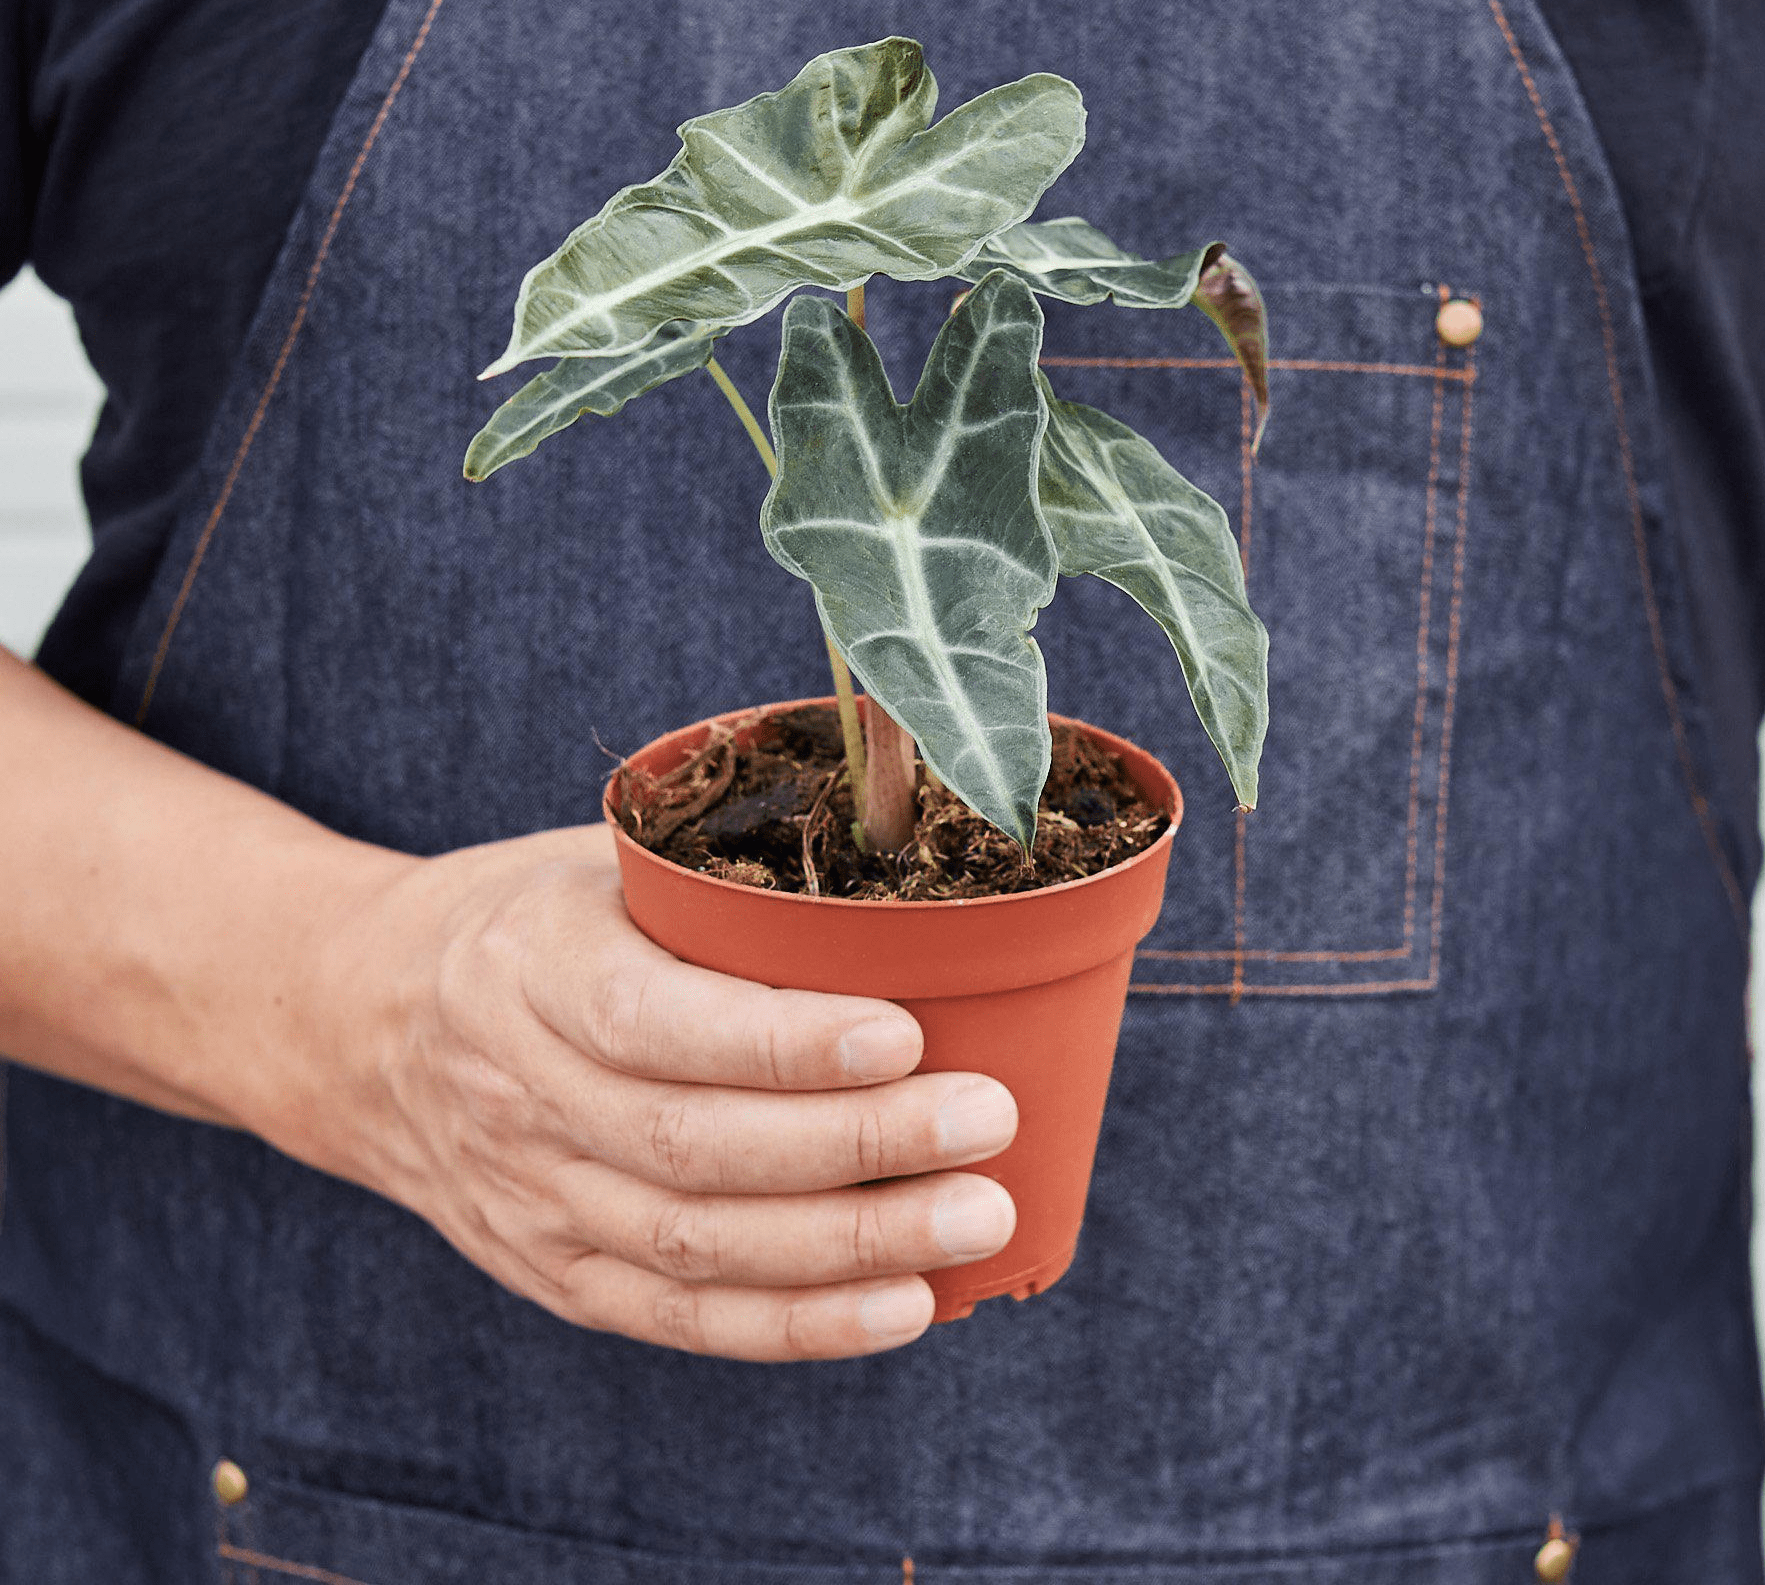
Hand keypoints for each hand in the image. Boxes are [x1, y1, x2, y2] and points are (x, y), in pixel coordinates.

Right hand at [292, 824, 1017, 1362]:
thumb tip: (900, 865)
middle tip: (986, 1121)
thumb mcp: (594, 859)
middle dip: (857, 1146)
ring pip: (696, 1246)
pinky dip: (796, 1325)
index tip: (905, 1035)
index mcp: (531, 967)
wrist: (359, 1022)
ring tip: (976, 1218)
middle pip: (693, 1147)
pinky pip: (677, 1317)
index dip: (783, 1043)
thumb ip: (718, 874)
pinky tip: (904, 1305)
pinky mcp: (551, 1270)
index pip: (656, 1022)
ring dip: (851, 1246)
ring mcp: (530, 1197)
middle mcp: (522, 1092)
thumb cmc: (525, 919)